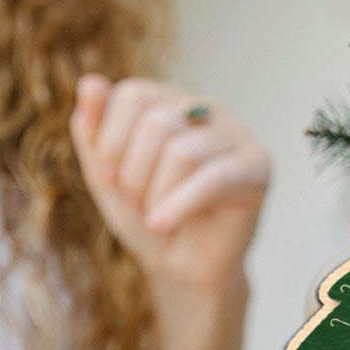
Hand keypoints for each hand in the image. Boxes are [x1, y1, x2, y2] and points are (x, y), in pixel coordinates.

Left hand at [69, 74, 271, 291]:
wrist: (183, 268)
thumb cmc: (148, 217)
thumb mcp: (107, 177)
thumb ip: (93, 131)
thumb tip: (90, 81)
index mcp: (171, 101)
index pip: (134, 95)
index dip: (110, 141)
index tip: (111, 177)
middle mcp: (208, 109)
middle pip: (158, 122)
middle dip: (134, 173)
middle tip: (138, 203)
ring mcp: (237, 134)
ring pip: (183, 151)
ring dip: (157, 194)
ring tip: (157, 217)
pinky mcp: (258, 166)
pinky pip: (214, 177)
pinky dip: (179, 205)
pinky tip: (162, 224)